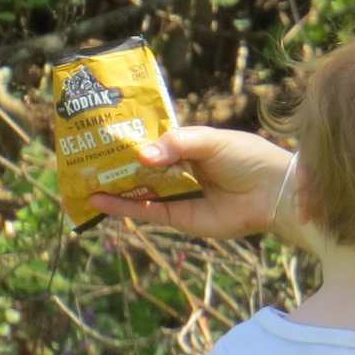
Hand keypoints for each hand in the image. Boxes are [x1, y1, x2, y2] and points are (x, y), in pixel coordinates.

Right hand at [90, 126, 302, 241]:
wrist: (272, 192)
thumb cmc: (246, 157)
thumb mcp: (208, 140)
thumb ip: (174, 144)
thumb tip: (140, 156)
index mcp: (187, 147)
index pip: (151, 142)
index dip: (127, 140)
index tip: (100, 135)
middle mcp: (179, 171)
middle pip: (139, 169)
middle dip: (113, 165)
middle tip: (82, 160)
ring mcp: (178, 196)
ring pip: (138, 191)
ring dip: (111, 187)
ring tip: (82, 181)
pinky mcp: (180, 219)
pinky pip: (147, 212)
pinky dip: (123, 207)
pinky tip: (100, 200)